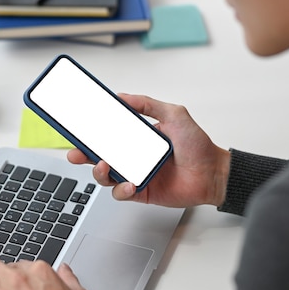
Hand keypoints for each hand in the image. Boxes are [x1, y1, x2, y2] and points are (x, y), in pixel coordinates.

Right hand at [68, 93, 229, 207]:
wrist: (213, 173)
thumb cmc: (198, 146)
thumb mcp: (174, 114)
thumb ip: (147, 104)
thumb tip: (122, 96)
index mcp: (136, 138)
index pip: (107, 134)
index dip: (90, 133)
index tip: (78, 128)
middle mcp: (133, 157)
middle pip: (98, 156)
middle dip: (82, 155)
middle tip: (75, 152)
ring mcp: (135, 175)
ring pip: (105, 176)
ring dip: (98, 172)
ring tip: (104, 165)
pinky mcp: (141, 192)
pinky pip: (121, 193)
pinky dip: (121, 189)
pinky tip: (129, 184)